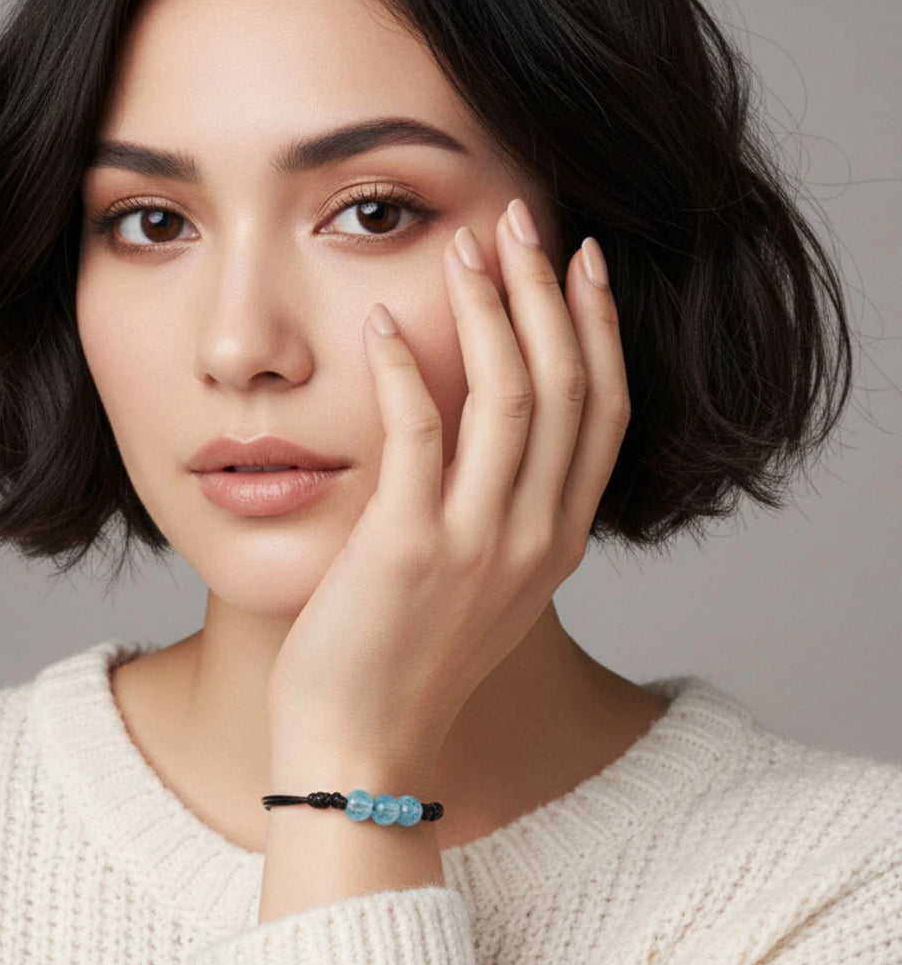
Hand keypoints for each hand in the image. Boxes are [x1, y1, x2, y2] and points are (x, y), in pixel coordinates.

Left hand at [265, 200, 628, 768]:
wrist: (362, 744)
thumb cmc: (411, 659)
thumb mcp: (484, 584)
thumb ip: (503, 513)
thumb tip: (486, 435)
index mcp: (558, 540)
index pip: (603, 411)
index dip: (598, 329)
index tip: (581, 262)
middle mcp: (536, 536)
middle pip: (565, 385)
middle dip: (548, 291)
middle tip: (522, 220)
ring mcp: (479, 542)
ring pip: (510, 395)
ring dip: (490, 309)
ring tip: (466, 247)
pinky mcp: (410, 547)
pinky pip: (418, 433)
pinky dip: (405, 369)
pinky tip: (381, 326)